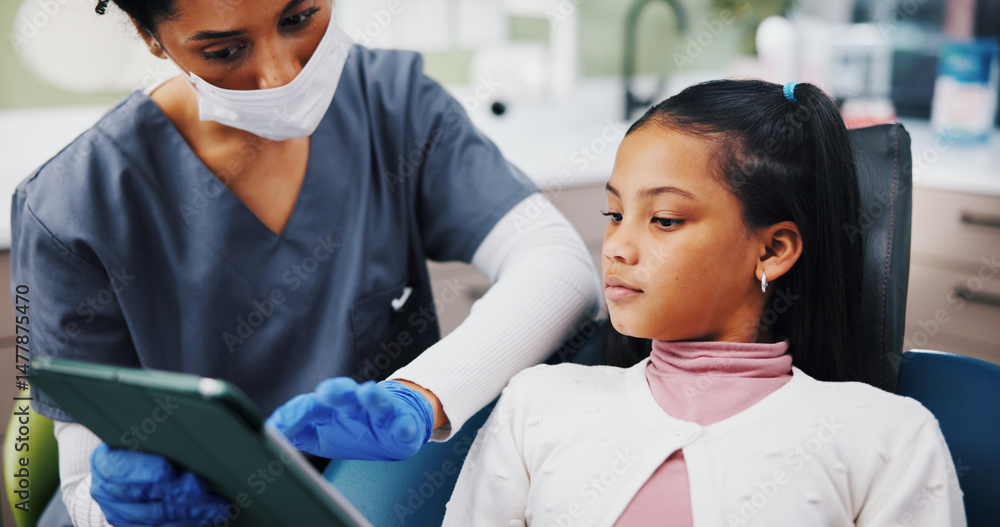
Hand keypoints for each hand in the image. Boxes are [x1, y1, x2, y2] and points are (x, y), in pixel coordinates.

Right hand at [90, 443, 227, 526]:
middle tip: (206, 488)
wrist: (119, 468)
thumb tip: (193, 432)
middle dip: (180, 493)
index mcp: (105, 461)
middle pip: (146, 495)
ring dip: (190, 511)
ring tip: (216, 505)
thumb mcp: (141, 434)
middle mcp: (106, 490)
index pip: (123, 469)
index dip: (148, 471)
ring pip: (156, 517)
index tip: (171, 470)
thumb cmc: (138, 445)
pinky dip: (185, 524)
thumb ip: (159, 435)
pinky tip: (205, 517)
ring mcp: (118, 512)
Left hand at [266, 378, 432, 460]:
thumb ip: (296, 430)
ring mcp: (381, 413)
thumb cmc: (354, 428)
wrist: (398, 424)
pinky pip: (405, 425)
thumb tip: (268, 431)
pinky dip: (404, 426)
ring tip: (367, 392)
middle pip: (345, 393)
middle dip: (336, 391)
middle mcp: (356, 405)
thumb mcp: (320, 432)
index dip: (294, 415)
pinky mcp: (404, 424)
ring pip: (377, 401)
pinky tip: (402, 427)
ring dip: (372, 397)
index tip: (278, 428)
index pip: (311, 405)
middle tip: (326, 391)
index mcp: (333, 408)